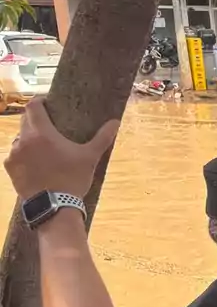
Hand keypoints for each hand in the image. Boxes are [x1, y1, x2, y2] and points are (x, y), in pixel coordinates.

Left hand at [5, 98, 119, 201]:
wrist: (54, 205)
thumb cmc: (73, 178)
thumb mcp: (90, 157)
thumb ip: (102, 138)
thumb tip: (116, 122)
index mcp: (42, 133)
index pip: (33, 106)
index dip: (39, 101)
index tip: (47, 103)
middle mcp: (23, 139)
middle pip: (25, 120)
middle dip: (35, 120)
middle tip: (49, 127)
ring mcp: (14, 154)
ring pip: (19, 138)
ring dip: (28, 139)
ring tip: (42, 148)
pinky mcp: (9, 167)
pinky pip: (14, 155)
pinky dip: (23, 155)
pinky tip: (35, 164)